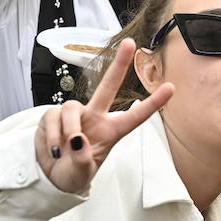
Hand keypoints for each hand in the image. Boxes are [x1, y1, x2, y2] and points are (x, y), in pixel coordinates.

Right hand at [34, 41, 173, 193]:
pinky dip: (51, 136)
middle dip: (119, 64)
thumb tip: (78, 139)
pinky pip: (53, 117)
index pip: (134, 117)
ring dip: (68, 129)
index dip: (153, 104)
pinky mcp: (53, 115)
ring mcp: (74, 115)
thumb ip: (82, 160)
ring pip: (71, 108)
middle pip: (108, 87)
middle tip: (130, 43)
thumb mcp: (81, 175)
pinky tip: (53, 149)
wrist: (49, 177)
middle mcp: (94, 118)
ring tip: (63, 150)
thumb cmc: (72, 174)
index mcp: (110, 132)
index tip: (171, 88)